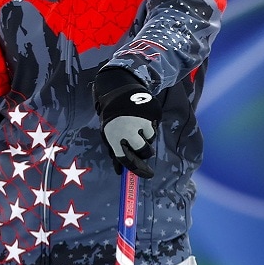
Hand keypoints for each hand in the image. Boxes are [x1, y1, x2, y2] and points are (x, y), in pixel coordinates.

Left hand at [92, 64, 157, 178]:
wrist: (118, 89)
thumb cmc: (112, 116)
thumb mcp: (108, 133)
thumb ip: (114, 152)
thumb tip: (120, 172)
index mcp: (113, 136)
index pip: (127, 159)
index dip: (138, 169)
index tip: (148, 175)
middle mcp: (127, 129)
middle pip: (144, 151)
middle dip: (144, 152)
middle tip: (141, 146)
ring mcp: (141, 120)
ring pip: (151, 139)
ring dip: (146, 136)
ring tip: (136, 123)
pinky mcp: (152, 112)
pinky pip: (155, 126)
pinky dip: (150, 124)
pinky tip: (140, 116)